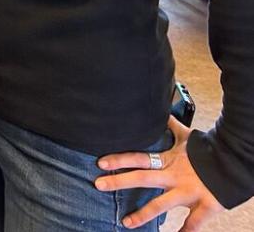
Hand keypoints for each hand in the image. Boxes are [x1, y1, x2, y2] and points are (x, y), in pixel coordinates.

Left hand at [95, 117, 224, 230]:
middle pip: (143, 178)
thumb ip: (172, 127)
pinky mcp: (206, 205)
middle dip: (119, 182)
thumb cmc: (208, 150)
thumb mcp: (188, 137)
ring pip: (162, 205)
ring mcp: (189, 192)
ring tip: (126, 223)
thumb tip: (162, 113)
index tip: (100, 163)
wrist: (234, 161)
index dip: (119, 159)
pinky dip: (186, 231)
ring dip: (143, 214)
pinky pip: (194, 222)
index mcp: (169, 161)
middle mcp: (175, 177)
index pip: (139, 158)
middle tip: (98, 185)